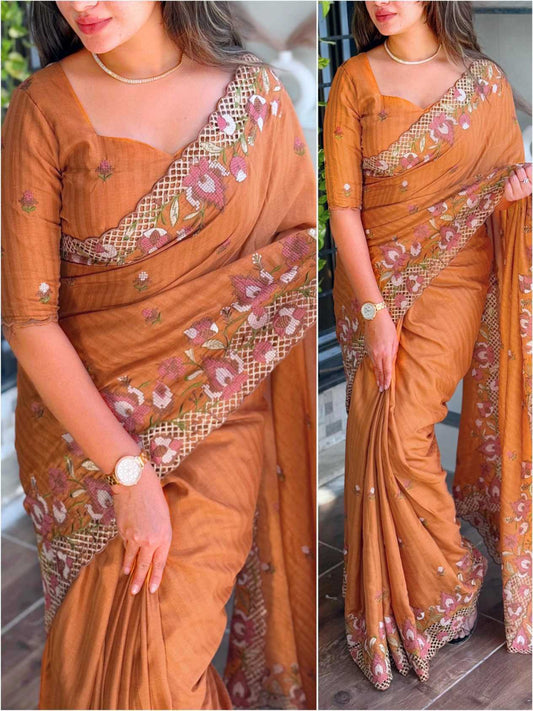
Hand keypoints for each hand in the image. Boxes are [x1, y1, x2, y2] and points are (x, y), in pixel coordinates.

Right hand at [111, 463, 171, 595]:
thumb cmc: (154, 496)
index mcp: (164, 535)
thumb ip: (159, 533)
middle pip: (144, 565)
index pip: (160, 563)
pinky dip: (124, 550)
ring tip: (127, 575)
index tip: (152, 589)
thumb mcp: (163, 516)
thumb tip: (152, 547)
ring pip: (131, 557)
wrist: (135, 483)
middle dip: (139, 580)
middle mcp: (149, 540)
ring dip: (128, 568)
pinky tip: (123, 554)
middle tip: (135, 592)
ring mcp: (134, 537)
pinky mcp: (122, 531)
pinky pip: (124, 544)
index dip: (156, 577)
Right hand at [363, 307, 398, 390]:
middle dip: (380, 381)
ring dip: (376, 375)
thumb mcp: (394, 339)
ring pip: (374, 366)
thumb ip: (393, 352)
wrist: (374, 317)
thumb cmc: (387, 326)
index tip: (386, 387)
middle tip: (381, 390)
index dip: (386, 380)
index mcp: (385, 352)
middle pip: (379, 371)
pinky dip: (373, 366)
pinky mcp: (367, 347)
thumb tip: (392, 361)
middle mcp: (376, 354)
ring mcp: (370, 351)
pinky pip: (371, 359)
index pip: (386, 370)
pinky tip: (375, 369)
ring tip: (378, 383)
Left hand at [503, 164, 531, 202]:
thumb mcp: (527, 174)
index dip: (525, 166)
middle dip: (517, 169)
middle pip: (520, 172)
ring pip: (513, 178)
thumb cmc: (522, 181)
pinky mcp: (511, 197)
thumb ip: (527, 168)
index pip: (529, 168)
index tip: (523, 168)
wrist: (514, 192)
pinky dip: (506, 180)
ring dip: (511, 174)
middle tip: (516, 170)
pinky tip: (508, 180)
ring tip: (512, 174)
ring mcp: (519, 194)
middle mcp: (527, 189)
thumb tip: (525, 165)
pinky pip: (507, 184)